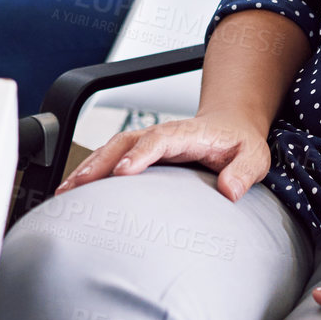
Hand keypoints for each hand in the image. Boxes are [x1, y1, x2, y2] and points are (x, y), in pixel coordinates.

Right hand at [55, 112, 270, 201]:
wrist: (231, 127)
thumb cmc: (240, 144)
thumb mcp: (255, 157)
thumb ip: (244, 171)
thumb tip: (229, 190)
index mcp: (189, 133)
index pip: (159, 139)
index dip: (139, 154)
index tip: (122, 172)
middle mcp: (163, 134)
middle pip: (125, 142)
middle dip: (99, 162)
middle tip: (76, 187)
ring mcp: (149, 141)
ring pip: (112, 149)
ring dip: (88, 167)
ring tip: (65, 192)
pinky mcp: (140, 152)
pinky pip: (111, 157)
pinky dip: (91, 171)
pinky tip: (74, 191)